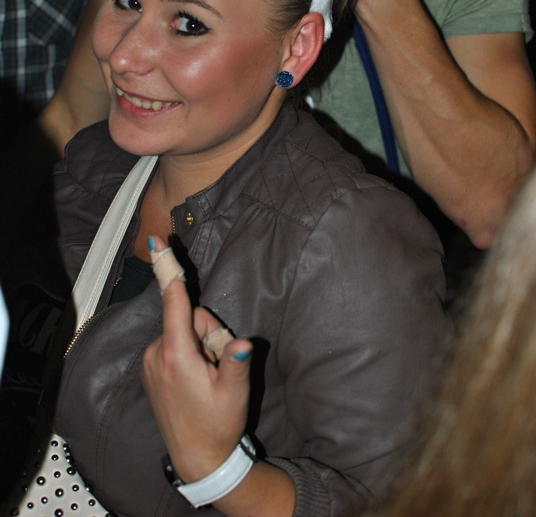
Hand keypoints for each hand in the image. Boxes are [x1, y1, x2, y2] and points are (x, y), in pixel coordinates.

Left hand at [141, 235, 252, 482]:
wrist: (197, 458)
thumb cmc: (218, 424)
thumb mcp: (235, 393)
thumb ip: (236, 361)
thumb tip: (243, 342)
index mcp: (176, 355)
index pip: (174, 302)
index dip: (168, 270)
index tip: (157, 243)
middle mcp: (157, 353)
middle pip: (189, 317)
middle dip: (208, 332)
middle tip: (218, 365)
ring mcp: (150, 362)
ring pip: (183, 330)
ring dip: (200, 344)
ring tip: (207, 377)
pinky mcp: (151, 369)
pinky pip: (174, 343)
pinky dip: (188, 352)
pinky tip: (197, 378)